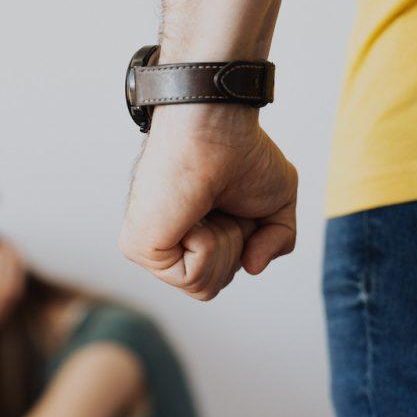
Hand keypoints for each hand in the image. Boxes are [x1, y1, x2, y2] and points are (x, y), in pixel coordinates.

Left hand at [119, 104, 296, 299]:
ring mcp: (150, 246)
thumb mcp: (277, 205)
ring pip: (204, 288)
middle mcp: (165, 241)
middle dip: (235, 247)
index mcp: (188, 234)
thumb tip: (251, 268)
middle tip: (222, 203)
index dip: (244, 243)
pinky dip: (209, 245)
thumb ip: (275, 242)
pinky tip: (194, 214)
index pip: (220, 274)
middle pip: (213, 286)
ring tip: (209, 206)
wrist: (217, 128)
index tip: (233, 202)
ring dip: (224, 244)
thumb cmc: (242, 153)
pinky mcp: (140, 248)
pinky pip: (192, 279)